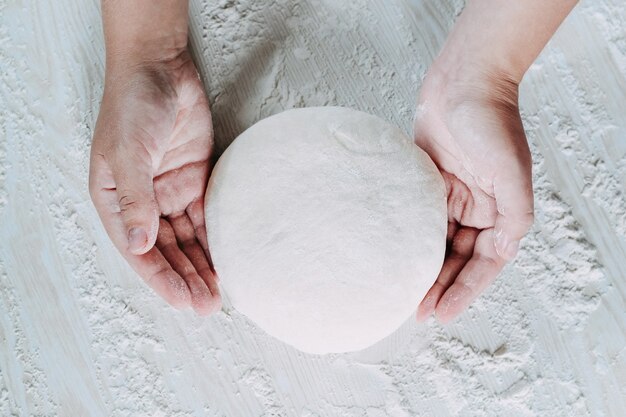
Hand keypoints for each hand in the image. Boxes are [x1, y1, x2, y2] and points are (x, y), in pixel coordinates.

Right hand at [89, 50, 220, 314]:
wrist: (162, 68)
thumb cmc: (135, 105)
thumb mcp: (128, 153)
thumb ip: (136, 200)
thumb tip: (139, 246)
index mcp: (116, 200)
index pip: (139, 250)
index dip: (161, 279)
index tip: (184, 301)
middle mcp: (143, 202)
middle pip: (166, 251)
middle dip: (186, 279)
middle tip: (208, 306)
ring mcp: (169, 192)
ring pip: (187, 240)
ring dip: (201, 265)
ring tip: (220, 294)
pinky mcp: (195, 180)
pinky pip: (206, 217)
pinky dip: (214, 239)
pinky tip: (227, 260)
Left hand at [414, 63, 533, 323]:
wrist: (462, 81)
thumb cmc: (490, 119)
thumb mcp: (510, 170)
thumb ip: (513, 212)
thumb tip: (505, 250)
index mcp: (500, 211)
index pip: (483, 263)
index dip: (464, 290)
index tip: (443, 313)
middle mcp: (477, 208)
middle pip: (458, 259)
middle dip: (441, 287)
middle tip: (419, 313)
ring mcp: (452, 196)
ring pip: (437, 243)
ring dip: (423, 268)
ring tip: (405, 294)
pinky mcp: (428, 182)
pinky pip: (418, 218)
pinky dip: (408, 239)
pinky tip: (394, 255)